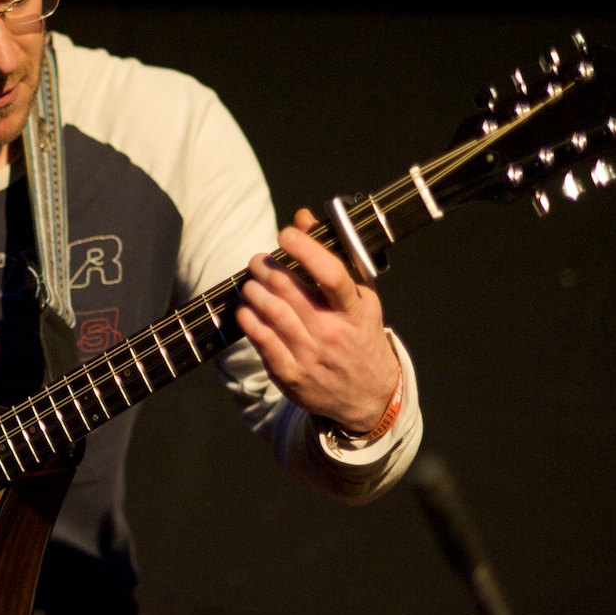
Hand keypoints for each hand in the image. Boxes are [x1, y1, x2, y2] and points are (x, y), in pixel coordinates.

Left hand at [236, 208, 399, 432]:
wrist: (368, 396)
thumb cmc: (360, 335)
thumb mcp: (361, 297)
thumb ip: (334, 255)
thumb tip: (303, 218)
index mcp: (354, 310)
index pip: (331, 274)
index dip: (304, 249)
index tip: (287, 234)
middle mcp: (332, 332)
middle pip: (289, 289)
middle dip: (266, 267)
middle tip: (258, 261)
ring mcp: (310, 355)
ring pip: (271, 312)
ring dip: (253, 290)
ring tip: (251, 283)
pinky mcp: (290, 374)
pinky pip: (261, 340)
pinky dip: (248, 319)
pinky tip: (246, 309)